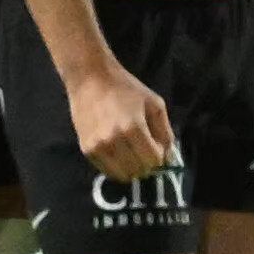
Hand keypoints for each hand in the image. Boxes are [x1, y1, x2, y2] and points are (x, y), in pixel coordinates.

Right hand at [66, 57, 177, 181]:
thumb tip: (167, 157)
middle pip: (138, 170)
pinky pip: (106, 170)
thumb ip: (165, 132)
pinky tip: (119, 153)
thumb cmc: (126, 88)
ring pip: (122, 175)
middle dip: (147, 165)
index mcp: (133, 128)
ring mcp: (98, 146)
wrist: (90, 79)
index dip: (160, 158)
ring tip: (133, 154)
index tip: (158, 149)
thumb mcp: (154, 104)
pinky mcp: (86, 149)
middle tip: (146, 152)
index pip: (153, 160)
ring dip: (132, 168)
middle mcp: (114, 140)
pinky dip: (117, 167)